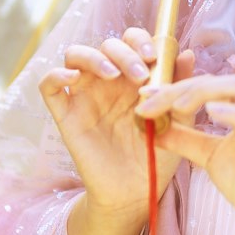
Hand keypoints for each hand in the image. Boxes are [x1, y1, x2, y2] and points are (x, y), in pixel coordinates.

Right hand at [38, 28, 197, 212]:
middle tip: (141, 74)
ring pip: (75, 55)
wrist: (137, 193)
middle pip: (106, 45)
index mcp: (134, 77)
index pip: (132, 42)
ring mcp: (85, 96)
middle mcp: (108, 81)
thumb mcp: (177, 120)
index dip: (141, 41)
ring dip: (94, 57)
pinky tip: (72, 77)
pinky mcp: (66, 115)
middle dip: (124, 52)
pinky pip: (49, 86)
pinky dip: (55, 74)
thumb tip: (186, 53)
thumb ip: (179, 88)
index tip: (155, 57)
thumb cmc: (157, 155)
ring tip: (113, 75)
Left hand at [136, 74, 234, 234]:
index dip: (174, 87)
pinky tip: (208, 114)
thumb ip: (186, 139)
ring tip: (174, 106)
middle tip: (147, 101)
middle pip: (219, 81)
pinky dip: (232, 113)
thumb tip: (154, 128)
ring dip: (202, 92)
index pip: (208, 85)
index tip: (143, 97)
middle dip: (180, 88)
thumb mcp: (209, 157)